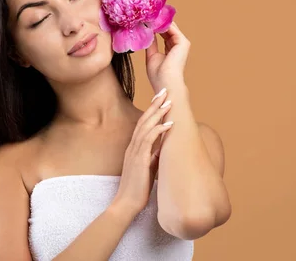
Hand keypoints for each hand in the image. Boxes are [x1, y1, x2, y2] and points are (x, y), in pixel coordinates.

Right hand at [111, 88, 173, 216]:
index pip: (142, 124)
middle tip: (164, 90)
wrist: (126, 204)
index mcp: (134, 148)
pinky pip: (149, 141)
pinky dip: (159, 130)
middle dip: (154, 104)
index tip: (161, 98)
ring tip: (169, 101)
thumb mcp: (146, 168)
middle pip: (143, 120)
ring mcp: (135, 152)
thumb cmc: (137, 189)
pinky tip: (169, 124)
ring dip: (158, 113)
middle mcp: (133, 147)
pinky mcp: (139, 160)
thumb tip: (162, 150)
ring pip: (146, 127)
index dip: (151, 110)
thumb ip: (152, 157)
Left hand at [145, 21, 190, 92]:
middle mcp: (177, 45)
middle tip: (145, 13)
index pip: (163, 34)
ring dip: (159, 20)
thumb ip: (151, 43)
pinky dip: (162, 23)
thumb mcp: (151, 55)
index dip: (154, 26)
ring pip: (170, 27)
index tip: (145, 19)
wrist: (165, 81)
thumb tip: (147, 32)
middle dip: (157, 21)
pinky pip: (172, 28)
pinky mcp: (183, 42)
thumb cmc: (158, 74)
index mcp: (171, 49)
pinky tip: (152, 19)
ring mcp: (181, 43)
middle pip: (167, 28)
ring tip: (147, 14)